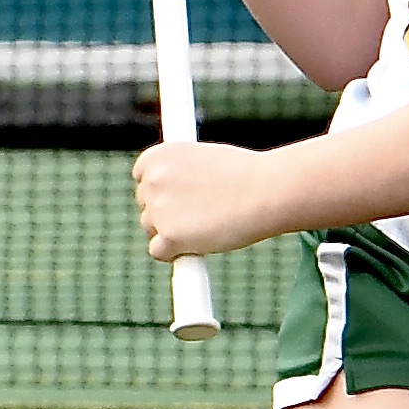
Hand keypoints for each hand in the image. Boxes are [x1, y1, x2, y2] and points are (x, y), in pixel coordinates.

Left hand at [133, 140, 293, 259]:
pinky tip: (199, 245)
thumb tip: (173, 194)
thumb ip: (182, 173)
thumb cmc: (246, 175)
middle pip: (146, 205)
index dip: (162, 189)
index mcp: (159, 155)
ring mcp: (158, 209)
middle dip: (167, 213)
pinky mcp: (169, 236)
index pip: (142, 176)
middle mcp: (152, 180)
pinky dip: (176, 253)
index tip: (180, 197)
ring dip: (172, 233)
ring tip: (208, 226)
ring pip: (152, 230)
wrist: (266, 191)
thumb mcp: (206, 158)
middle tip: (200, 215)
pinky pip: (158, 252)